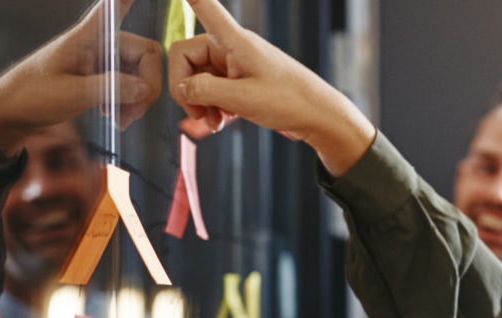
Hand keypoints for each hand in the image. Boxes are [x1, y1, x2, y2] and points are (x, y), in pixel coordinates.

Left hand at [0, 0, 160, 156]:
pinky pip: (129, 86)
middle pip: (143, 54)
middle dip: (146, 86)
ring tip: (122, 120)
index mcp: (86, 38)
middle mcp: (98, 45)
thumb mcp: (71, 94)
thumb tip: (145, 88)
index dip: (124, 1)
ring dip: (138, 99)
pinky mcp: (100, 79)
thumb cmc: (31, 96)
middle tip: (133, 112)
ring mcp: (101, 62)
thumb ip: (111, 88)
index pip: (111, 10)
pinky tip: (116, 117)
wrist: (11, 114)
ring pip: (140, 74)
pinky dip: (129, 103)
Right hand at [166, 0, 375, 174]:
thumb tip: (181, 88)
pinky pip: (214, 88)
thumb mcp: (242, 99)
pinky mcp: (242, 79)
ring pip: (199, 77)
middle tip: (196, 113)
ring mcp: (236, 63)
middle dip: (186, 88)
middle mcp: (232, 47)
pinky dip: (212, 105)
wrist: (321, 117)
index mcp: (234, 41)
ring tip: (213, 122)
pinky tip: (221, 120)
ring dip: (199, 101)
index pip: (205, 7)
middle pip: (187, 57)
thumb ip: (204, 91)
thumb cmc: (291, 101)